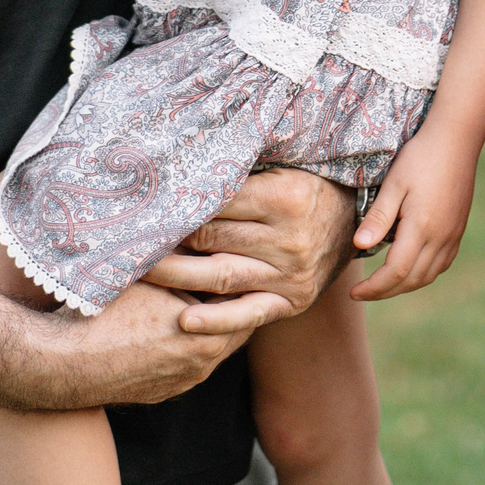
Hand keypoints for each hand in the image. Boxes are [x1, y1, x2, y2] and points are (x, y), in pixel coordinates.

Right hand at [0, 279, 277, 410]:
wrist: (60, 364)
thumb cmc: (104, 313)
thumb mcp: (148, 272)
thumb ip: (182, 252)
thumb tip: (201, 218)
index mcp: (211, 336)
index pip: (248, 301)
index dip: (241, 274)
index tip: (238, 253)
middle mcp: (203, 365)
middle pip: (232, 324)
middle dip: (226, 298)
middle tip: (221, 267)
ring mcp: (182, 382)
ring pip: (208, 345)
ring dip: (205, 321)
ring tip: (192, 291)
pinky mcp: (161, 393)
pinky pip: (184, 363)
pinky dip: (183, 342)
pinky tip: (165, 322)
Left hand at [143, 167, 355, 330]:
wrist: (358, 220)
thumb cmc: (308, 183)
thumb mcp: (283, 167)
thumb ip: (240, 170)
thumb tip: (181, 164)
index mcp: (285, 197)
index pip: (216, 201)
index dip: (178, 203)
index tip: (143, 204)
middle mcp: (290, 239)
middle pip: (212, 237)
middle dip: (167, 238)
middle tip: (126, 236)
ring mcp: (292, 274)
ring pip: (221, 275)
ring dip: (175, 275)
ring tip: (137, 270)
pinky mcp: (293, 300)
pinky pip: (250, 314)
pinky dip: (218, 320)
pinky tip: (186, 321)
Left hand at [347, 128, 475, 300]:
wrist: (456, 140)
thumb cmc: (420, 157)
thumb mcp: (393, 184)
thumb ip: (378, 217)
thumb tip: (360, 246)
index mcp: (422, 228)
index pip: (395, 272)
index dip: (374, 288)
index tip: (354, 291)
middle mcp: (441, 238)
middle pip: (412, 280)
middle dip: (385, 292)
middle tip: (362, 293)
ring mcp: (453, 236)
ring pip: (428, 275)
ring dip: (404, 286)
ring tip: (381, 284)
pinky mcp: (458, 230)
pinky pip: (441, 264)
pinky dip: (422, 274)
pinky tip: (409, 267)